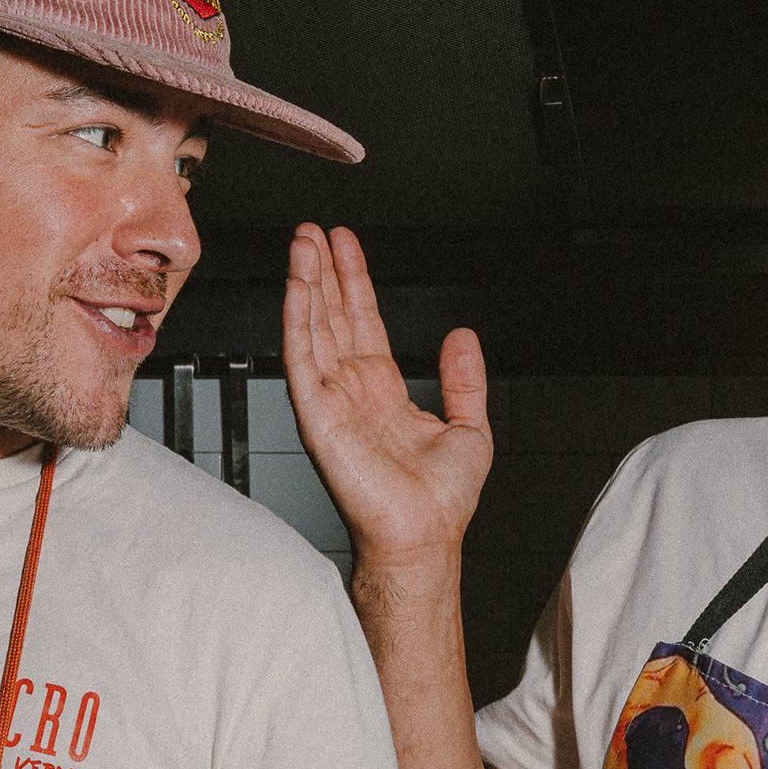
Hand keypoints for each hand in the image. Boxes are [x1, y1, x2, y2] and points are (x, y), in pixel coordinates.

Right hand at [283, 222, 491, 569]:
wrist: (425, 537)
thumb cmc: (441, 504)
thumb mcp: (470, 427)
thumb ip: (465, 379)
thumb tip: (463, 336)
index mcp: (384, 392)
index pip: (363, 323)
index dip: (354, 282)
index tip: (346, 246)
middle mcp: (353, 393)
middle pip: (333, 317)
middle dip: (324, 271)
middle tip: (314, 231)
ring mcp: (332, 402)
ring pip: (312, 329)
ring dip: (306, 283)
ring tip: (302, 243)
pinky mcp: (317, 417)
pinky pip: (301, 360)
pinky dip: (297, 319)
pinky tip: (296, 286)